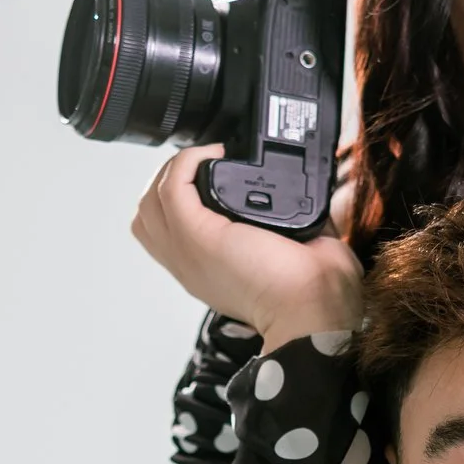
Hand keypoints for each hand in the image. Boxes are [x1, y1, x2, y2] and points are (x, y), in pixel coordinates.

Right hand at [131, 143, 363, 345]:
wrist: (315, 308)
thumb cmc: (314, 293)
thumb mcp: (292, 251)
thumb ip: (286, 225)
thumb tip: (302, 196)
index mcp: (207, 271)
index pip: (165, 233)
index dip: (178, 199)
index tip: (209, 177)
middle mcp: (190, 265)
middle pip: (148, 215)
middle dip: (169, 179)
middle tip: (206, 166)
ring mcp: (189, 251)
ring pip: (150, 200)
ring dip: (175, 169)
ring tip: (207, 159)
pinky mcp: (199, 236)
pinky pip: (172, 186)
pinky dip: (187, 162)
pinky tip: (215, 154)